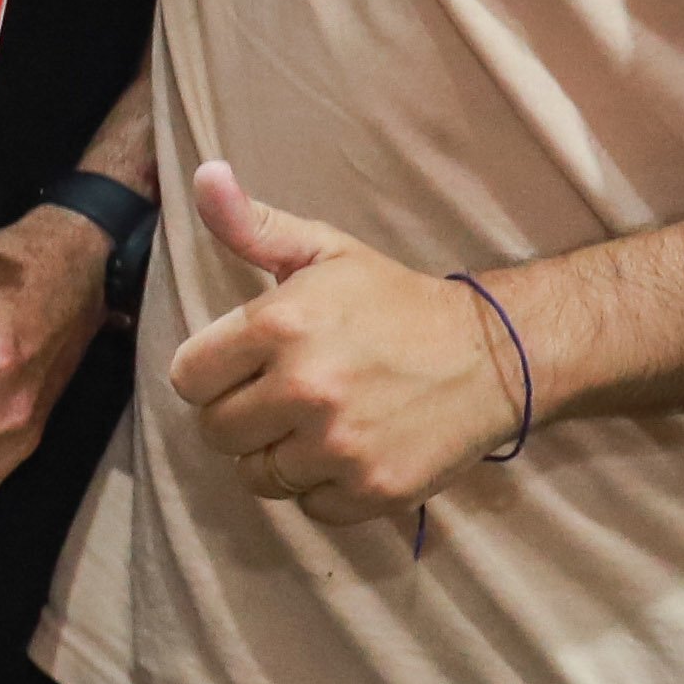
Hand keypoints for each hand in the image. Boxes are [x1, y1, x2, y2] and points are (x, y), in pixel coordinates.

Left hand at [162, 163, 520, 518]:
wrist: (494, 355)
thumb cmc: (395, 302)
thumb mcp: (324, 252)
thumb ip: (251, 224)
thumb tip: (203, 175)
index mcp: (278, 325)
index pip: (188, 377)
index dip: (211, 374)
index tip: (242, 367)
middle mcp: (303, 388)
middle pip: (216, 432)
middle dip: (240, 417)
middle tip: (281, 398)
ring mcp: (338, 445)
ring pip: (258, 476)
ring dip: (278, 456)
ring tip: (313, 425)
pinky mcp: (372, 489)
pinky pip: (310, 507)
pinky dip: (324, 489)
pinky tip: (349, 452)